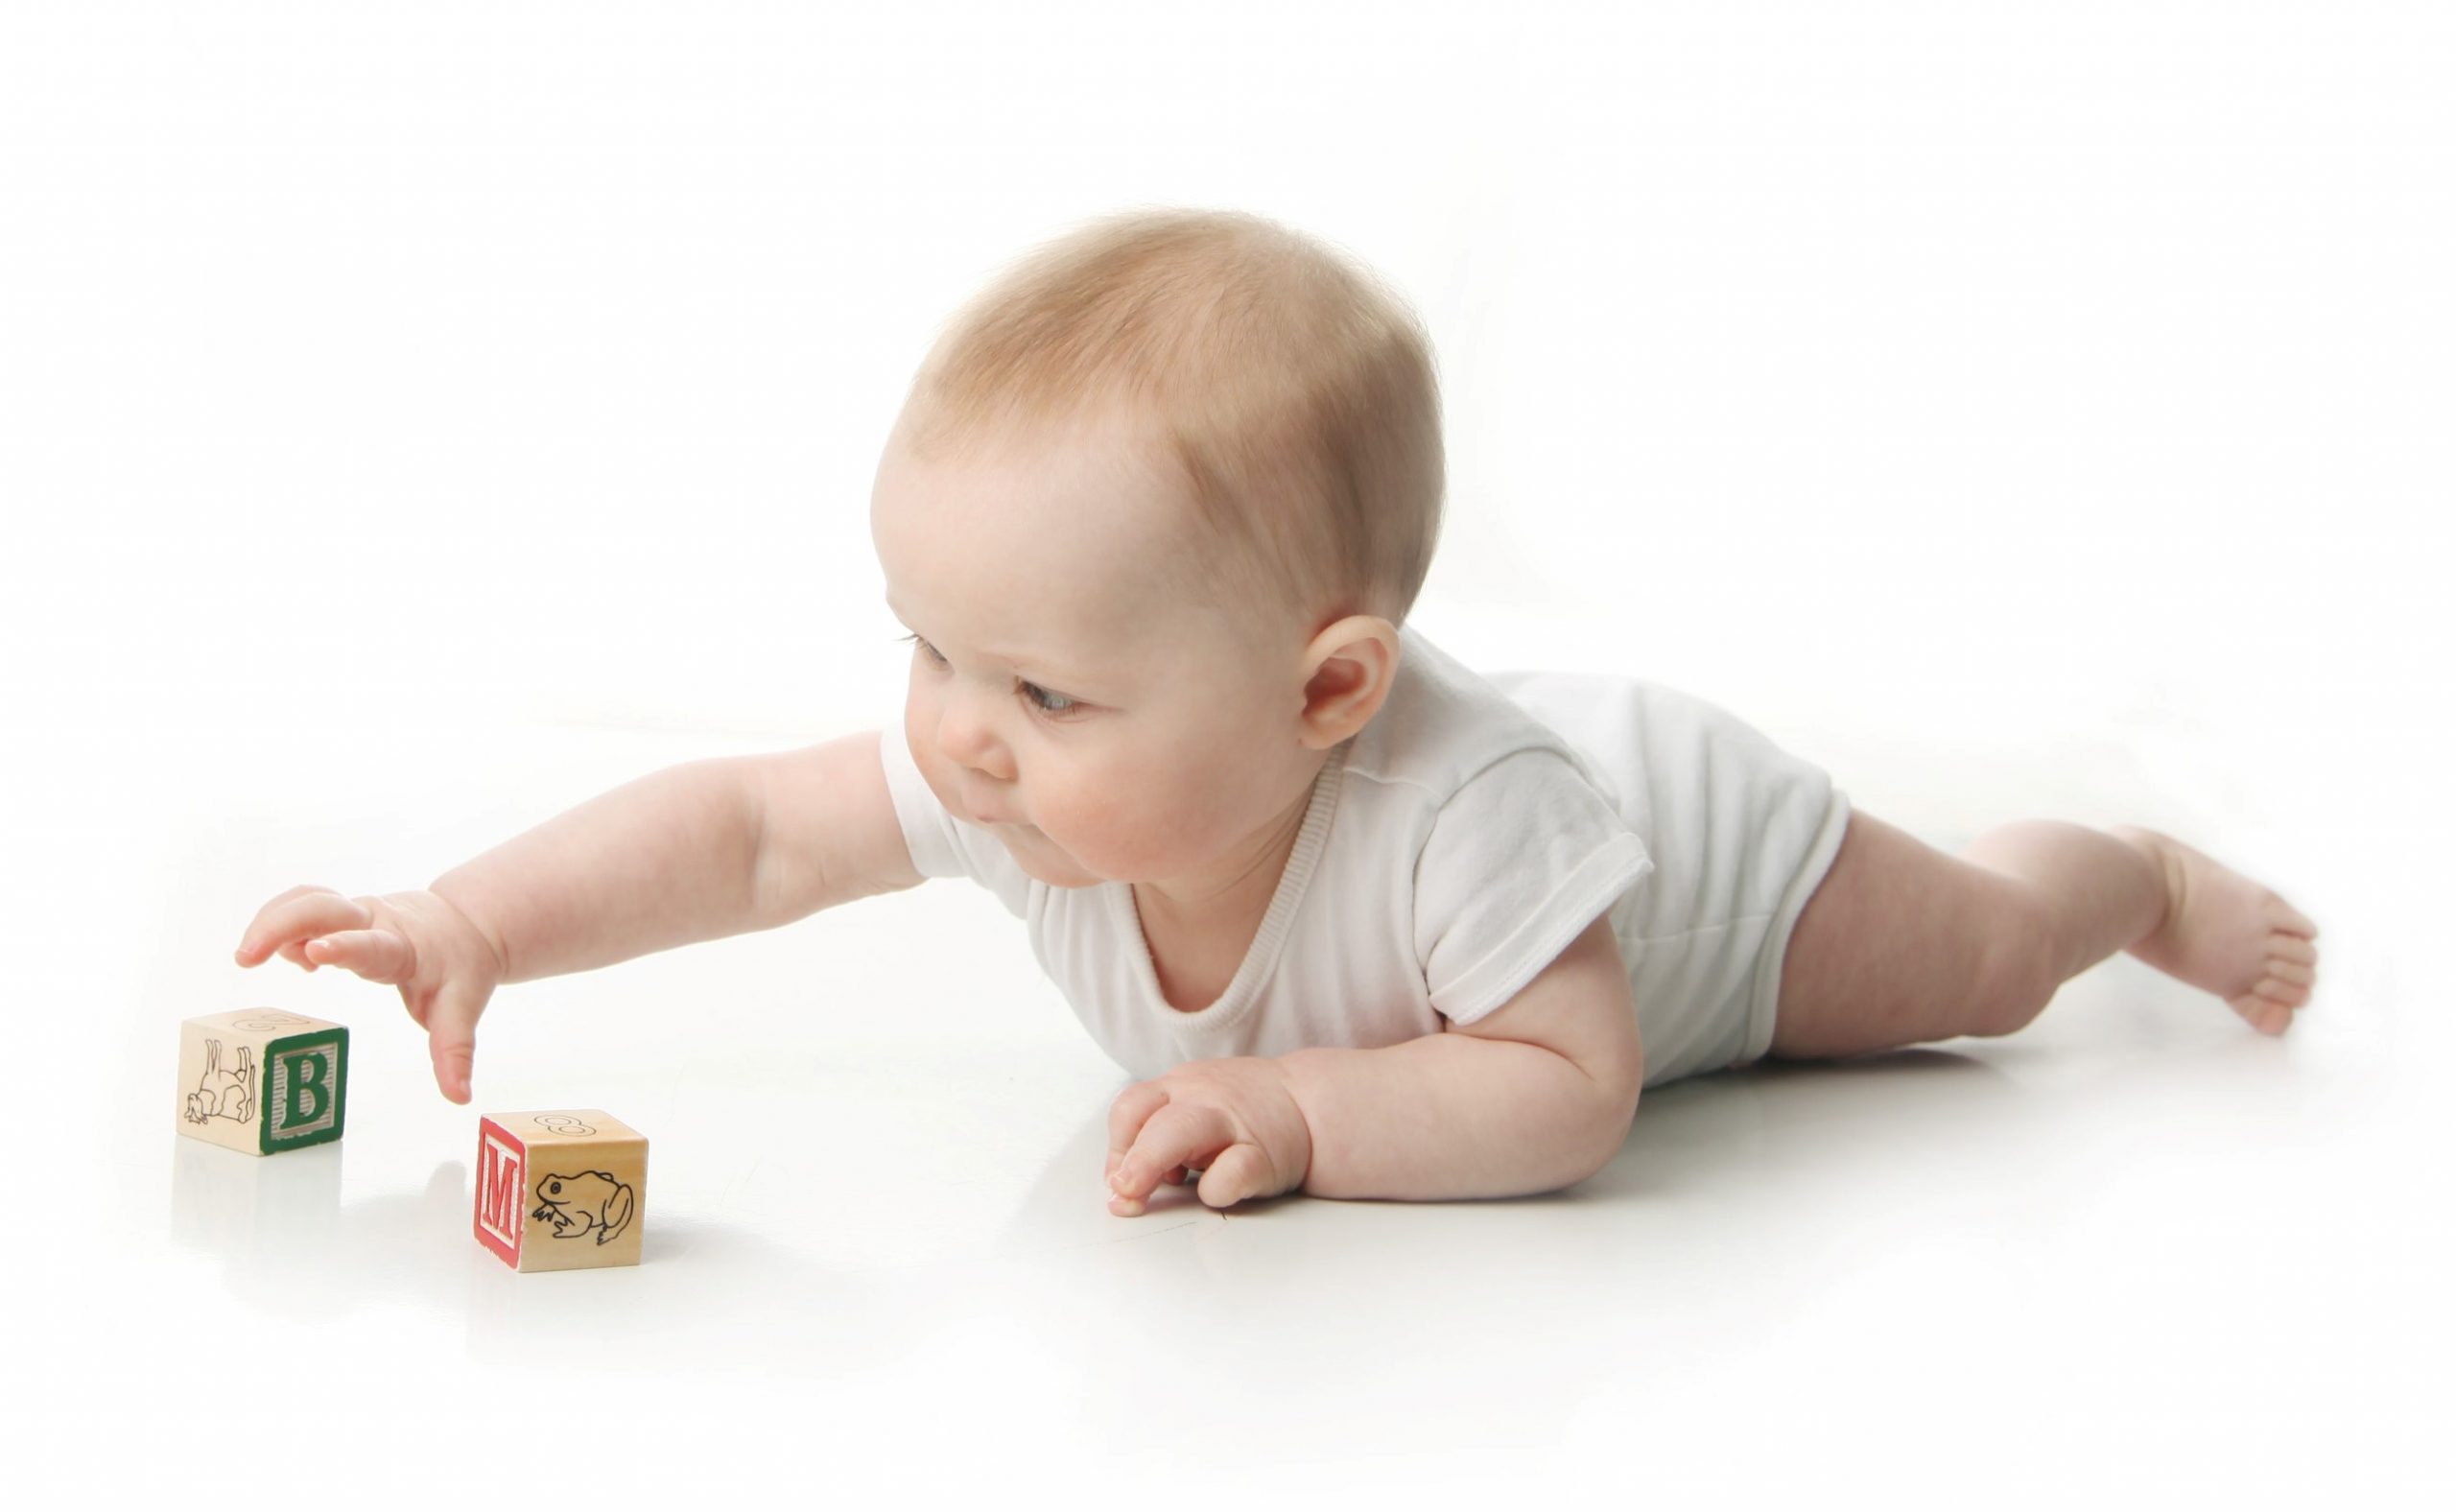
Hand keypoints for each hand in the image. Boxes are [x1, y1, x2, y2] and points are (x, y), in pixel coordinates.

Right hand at [233, 885, 506, 1103]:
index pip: (369, 943)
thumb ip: (454, 1051)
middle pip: (321, 906)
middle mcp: (374, 921)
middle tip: (246, 957)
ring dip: (271, 920)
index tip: (315, 953)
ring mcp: (354, 913)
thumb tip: (459, 1097)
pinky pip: (303, 905)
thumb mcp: (462, 1008)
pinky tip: (280, 955)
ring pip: (305, 899)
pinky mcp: (341, 912)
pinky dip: (281, 922)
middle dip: (281, 924)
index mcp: (401, 947)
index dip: (343, 947)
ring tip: (247, 958)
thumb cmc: (460, 967)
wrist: (465, 924)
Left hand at [1105, 1056, 1313, 1215]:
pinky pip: (1230, 1171)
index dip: (1115, 1147)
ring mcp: (1230, 1123)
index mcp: (1180, 1088)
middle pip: (1143, 1114)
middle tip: (1118, 1192)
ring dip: (1148, 1162)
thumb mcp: (1196, 1107)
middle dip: (1123, 1155)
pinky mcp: (1262, 1155)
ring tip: (1135, 1196)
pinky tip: (1213, 1192)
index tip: (1116, 1181)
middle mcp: (1199, 1098)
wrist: (1312, 1102)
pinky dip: (1214, 1187)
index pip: (1129, 1108)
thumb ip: (1158, 1137)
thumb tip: (1120, 1184)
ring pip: (1178, 1132)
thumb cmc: (1245, 1114)